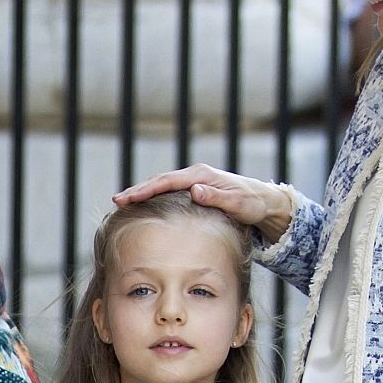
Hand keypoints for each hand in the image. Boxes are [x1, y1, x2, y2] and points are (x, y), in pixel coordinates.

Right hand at [113, 164, 293, 242]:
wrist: (265, 202)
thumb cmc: (253, 203)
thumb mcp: (238, 203)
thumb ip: (217, 197)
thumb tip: (194, 190)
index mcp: (202, 176)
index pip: (167, 181)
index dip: (145, 189)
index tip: (127, 197)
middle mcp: (196, 175)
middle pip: (160, 181)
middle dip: (138, 190)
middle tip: (117, 201)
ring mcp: (196, 182)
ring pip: (163, 186)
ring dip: (144, 194)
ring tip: (124, 204)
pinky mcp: (197, 190)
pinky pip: (171, 192)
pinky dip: (155, 197)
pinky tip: (145, 207)